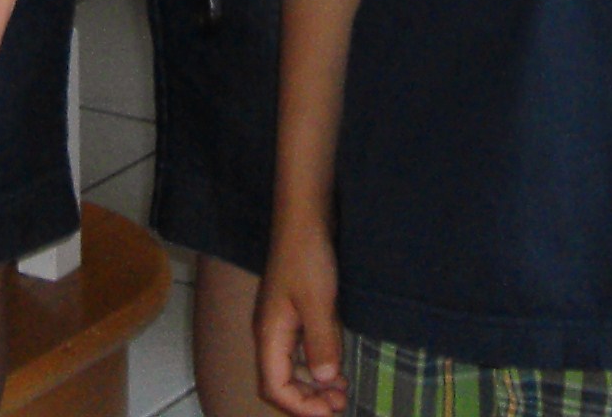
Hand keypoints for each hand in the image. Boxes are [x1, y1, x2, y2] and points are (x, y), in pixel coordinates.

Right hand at [256, 229, 349, 416]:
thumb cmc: (307, 256)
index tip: (330, 412)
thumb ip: (321, 342)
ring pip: (291, 367)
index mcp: (269, 335)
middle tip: (340, 404)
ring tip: (342, 391)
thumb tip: (324, 381)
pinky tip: (335, 364)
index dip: (300, 407)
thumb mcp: (318, 301)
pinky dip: (317, 364)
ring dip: (314, 384)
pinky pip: (301, 350)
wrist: (305, 215)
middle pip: (280, 382)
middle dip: (308, 400)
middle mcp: (271, 333)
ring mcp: (282, 321)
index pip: (275, 388)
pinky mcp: (295, 311)